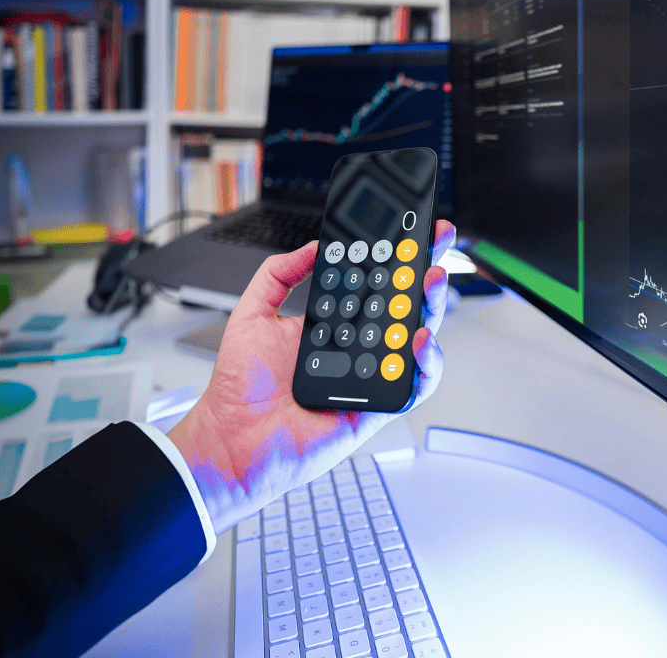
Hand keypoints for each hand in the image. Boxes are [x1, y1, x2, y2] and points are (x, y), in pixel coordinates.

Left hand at [169, 221, 456, 532]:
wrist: (232, 438)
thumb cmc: (240, 387)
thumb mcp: (252, 314)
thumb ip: (278, 274)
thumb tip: (313, 247)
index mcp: (334, 324)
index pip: (374, 285)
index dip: (397, 259)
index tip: (412, 229)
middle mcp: (358, 348)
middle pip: (405, 306)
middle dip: (426, 272)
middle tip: (434, 245)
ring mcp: (371, 376)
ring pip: (419, 339)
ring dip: (433, 308)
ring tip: (431, 283)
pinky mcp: (377, 407)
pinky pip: (414, 386)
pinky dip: (426, 364)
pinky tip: (419, 341)